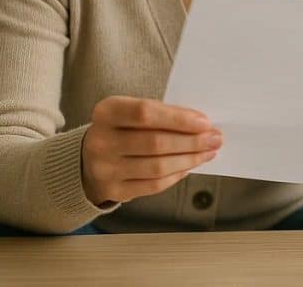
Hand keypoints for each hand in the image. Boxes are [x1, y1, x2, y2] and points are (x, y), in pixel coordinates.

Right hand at [81, 96, 221, 205]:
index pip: (145, 113)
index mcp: (106, 112)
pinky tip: (190, 166)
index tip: (204, 122)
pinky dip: (176, 175)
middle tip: (215, 138)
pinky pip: (153, 185)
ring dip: (189, 159)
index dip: (178, 118)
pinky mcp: (114, 190)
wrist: (87, 159)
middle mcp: (101, 141)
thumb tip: (202, 125)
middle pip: (155, 142)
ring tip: (208, 152)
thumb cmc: (121, 129)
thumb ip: (161, 115)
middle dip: (191, 141)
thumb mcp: (131, 112)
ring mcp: (105, 169)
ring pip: (157, 167)